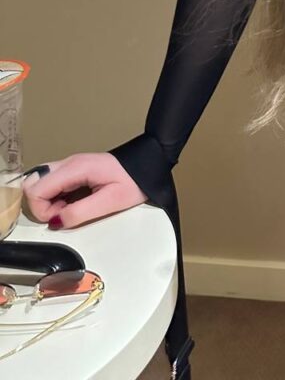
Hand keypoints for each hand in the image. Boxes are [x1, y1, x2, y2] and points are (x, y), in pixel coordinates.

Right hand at [22, 153, 148, 229]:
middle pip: (34, 184)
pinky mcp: (75, 169)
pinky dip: (55, 197)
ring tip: (70, 209)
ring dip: (48, 201)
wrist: (150, 164)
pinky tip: (72, 203)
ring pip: (41, 183)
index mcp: (76, 168)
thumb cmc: (134, 181)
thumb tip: (55, 222)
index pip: (36, 188)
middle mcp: (69, 163)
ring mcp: (71, 164)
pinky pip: (53, 183)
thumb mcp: (110, 202)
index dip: (41, 209)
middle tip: (63, 215)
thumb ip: (80, 212)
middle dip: (41, 205)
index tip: (59, 219)